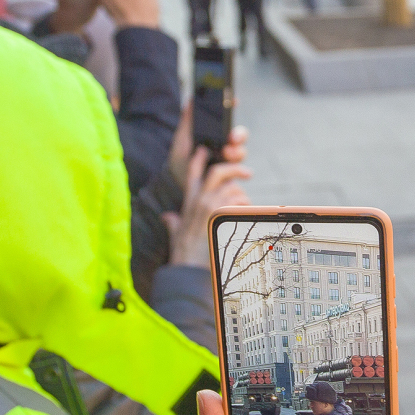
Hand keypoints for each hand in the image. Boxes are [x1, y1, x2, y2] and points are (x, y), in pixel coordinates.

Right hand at [163, 144, 250, 266]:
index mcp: (189, 200)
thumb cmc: (183, 251)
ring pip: (233, 188)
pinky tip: (244, 212)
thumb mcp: (175, 232)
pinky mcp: (220, 214)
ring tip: (244, 205)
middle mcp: (198, 199)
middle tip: (247, 172)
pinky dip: (245, 205)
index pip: (192, 171)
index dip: (199, 157)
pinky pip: (239, 201)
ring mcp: (210, 205)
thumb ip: (173, 221)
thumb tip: (167, 217)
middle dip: (235, 168)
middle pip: (218, 171)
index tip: (206, 149)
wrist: (188, 265)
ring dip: (242, 195)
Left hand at [168, 100, 248, 190]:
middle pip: (240, 137)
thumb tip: (190, 100)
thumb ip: (187, 123)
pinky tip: (229, 168)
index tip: (234, 101)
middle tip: (231, 136)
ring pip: (241, 153)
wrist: (178, 187)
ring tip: (227, 152)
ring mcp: (229, 163)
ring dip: (237, 151)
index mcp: (216, 137)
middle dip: (239, 135)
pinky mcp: (230, 178)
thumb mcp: (181, 142)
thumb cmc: (180, 163)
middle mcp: (226, 148)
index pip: (228, 123)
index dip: (234, 111)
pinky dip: (236, 169)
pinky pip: (239, 172)